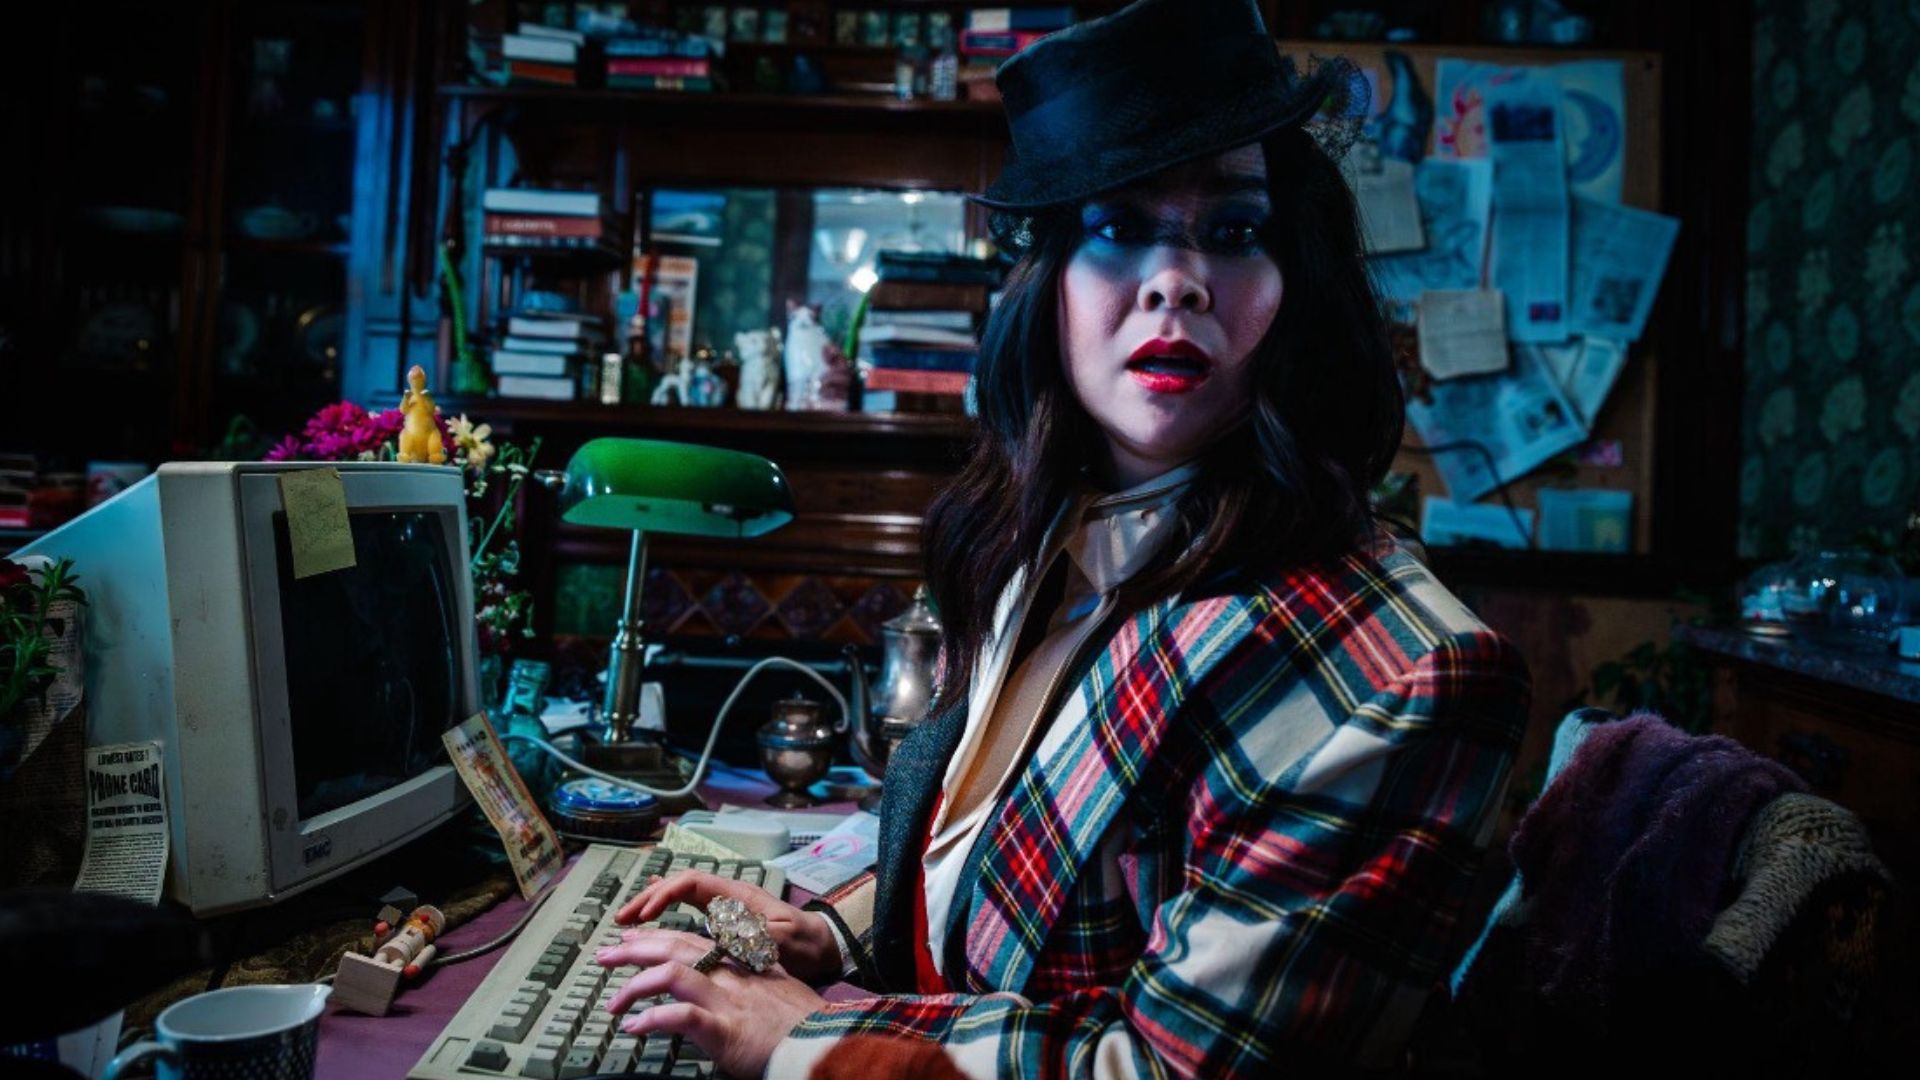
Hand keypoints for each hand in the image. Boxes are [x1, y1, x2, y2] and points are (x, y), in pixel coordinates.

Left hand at [597, 929, 825, 1078]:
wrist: (824, 1044)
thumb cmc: (803, 1026)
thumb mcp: (776, 993)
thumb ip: (750, 986)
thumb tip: (730, 990)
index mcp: (741, 965)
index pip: (692, 939)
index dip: (658, 936)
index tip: (633, 937)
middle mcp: (731, 975)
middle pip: (675, 946)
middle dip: (635, 948)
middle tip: (605, 955)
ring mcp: (728, 999)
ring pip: (672, 973)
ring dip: (635, 986)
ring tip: (612, 1003)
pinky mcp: (725, 1029)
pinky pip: (680, 1016)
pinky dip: (653, 1019)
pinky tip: (634, 1027)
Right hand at [614, 870, 843, 982]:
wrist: (825, 947)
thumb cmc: (805, 944)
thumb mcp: (778, 940)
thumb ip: (748, 933)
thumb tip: (713, 928)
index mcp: (737, 895)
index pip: (690, 882)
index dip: (663, 894)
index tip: (645, 915)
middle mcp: (727, 895)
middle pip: (679, 885)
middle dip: (648, 898)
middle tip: (622, 919)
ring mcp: (726, 906)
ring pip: (681, 895)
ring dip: (653, 905)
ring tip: (628, 921)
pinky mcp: (727, 921)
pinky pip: (690, 908)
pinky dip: (668, 911)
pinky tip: (652, 918)